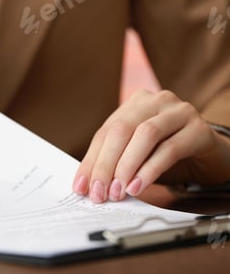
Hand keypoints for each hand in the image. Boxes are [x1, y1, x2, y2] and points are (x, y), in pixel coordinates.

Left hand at [72, 90, 229, 202]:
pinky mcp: (199, 128)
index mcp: (135, 104)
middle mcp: (156, 101)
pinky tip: (139, 186)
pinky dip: (150, 169)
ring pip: (145, 135)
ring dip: (127, 166)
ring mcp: (179, 111)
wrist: (210, 156)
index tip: (81, 187)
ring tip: (118, 191)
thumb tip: (86, 185)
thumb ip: (113, 162)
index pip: (105, 132)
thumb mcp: (136, 155)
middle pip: (121, 130)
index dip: (91, 160)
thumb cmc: (168, 154)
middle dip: (106, 164)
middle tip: (99, 191)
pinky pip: (170, 148)